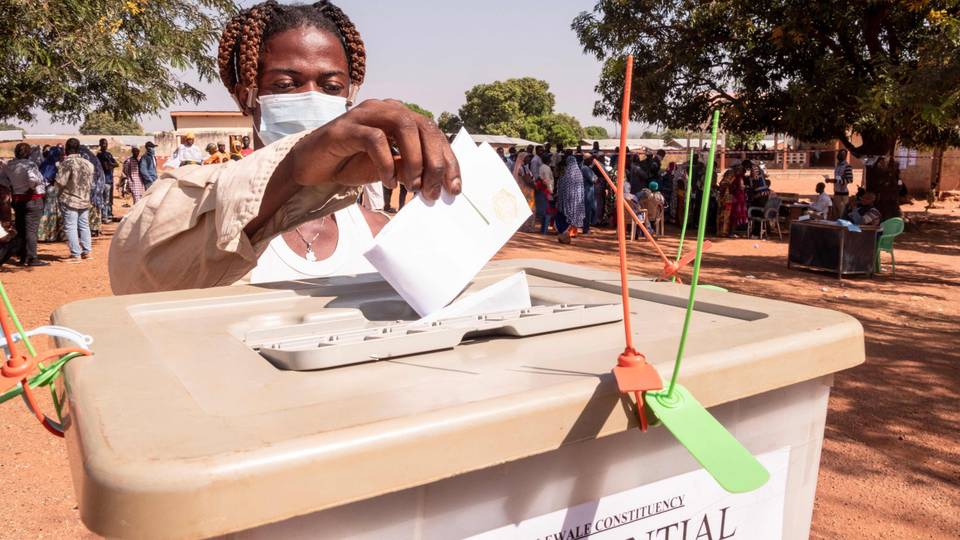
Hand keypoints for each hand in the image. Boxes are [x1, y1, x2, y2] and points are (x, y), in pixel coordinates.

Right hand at [289, 99, 460, 199]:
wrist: (313, 166)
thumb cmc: (352, 163)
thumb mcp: (390, 170)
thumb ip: (411, 170)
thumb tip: (437, 182)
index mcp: (400, 117)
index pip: (434, 133)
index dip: (448, 160)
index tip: (454, 188)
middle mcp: (386, 109)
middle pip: (423, 126)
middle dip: (435, 162)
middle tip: (433, 191)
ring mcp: (365, 114)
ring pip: (403, 125)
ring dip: (415, 159)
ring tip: (413, 186)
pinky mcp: (346, 127)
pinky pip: (375, 139)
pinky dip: (387, 163)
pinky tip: (389, 183)